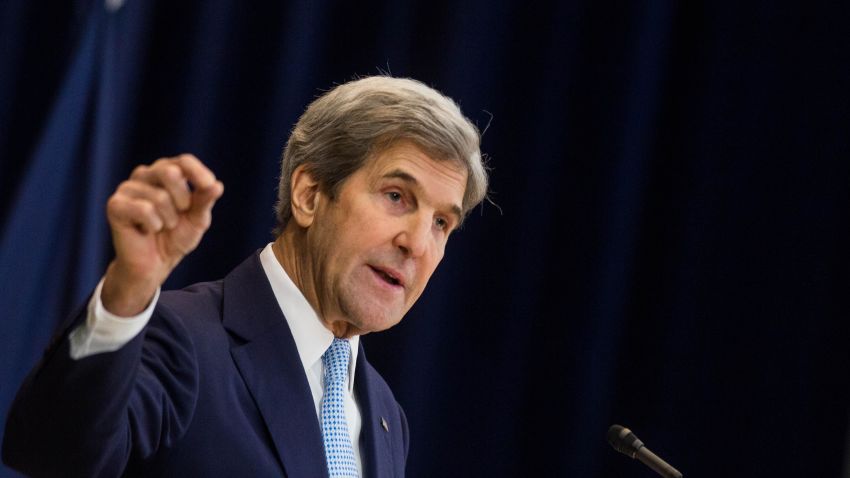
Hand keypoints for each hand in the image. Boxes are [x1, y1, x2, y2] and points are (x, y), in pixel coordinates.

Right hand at [101, 154, 223, 315]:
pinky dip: (153, 225)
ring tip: (162, 227)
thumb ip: (205, 201)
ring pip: (159, 196)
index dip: (198, 172)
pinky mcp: (115, 205)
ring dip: (168, 219)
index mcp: (166, 172)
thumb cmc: (175, 237)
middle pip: (170, 172)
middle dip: (183, 199)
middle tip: (180, 215)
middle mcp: (145, 174)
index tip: (209, 186)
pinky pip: (144, 209)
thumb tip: (217, 185)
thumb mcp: (197, 219)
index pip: (184, 161)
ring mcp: (127, 188)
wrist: (154, 264)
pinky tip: (146, 230)